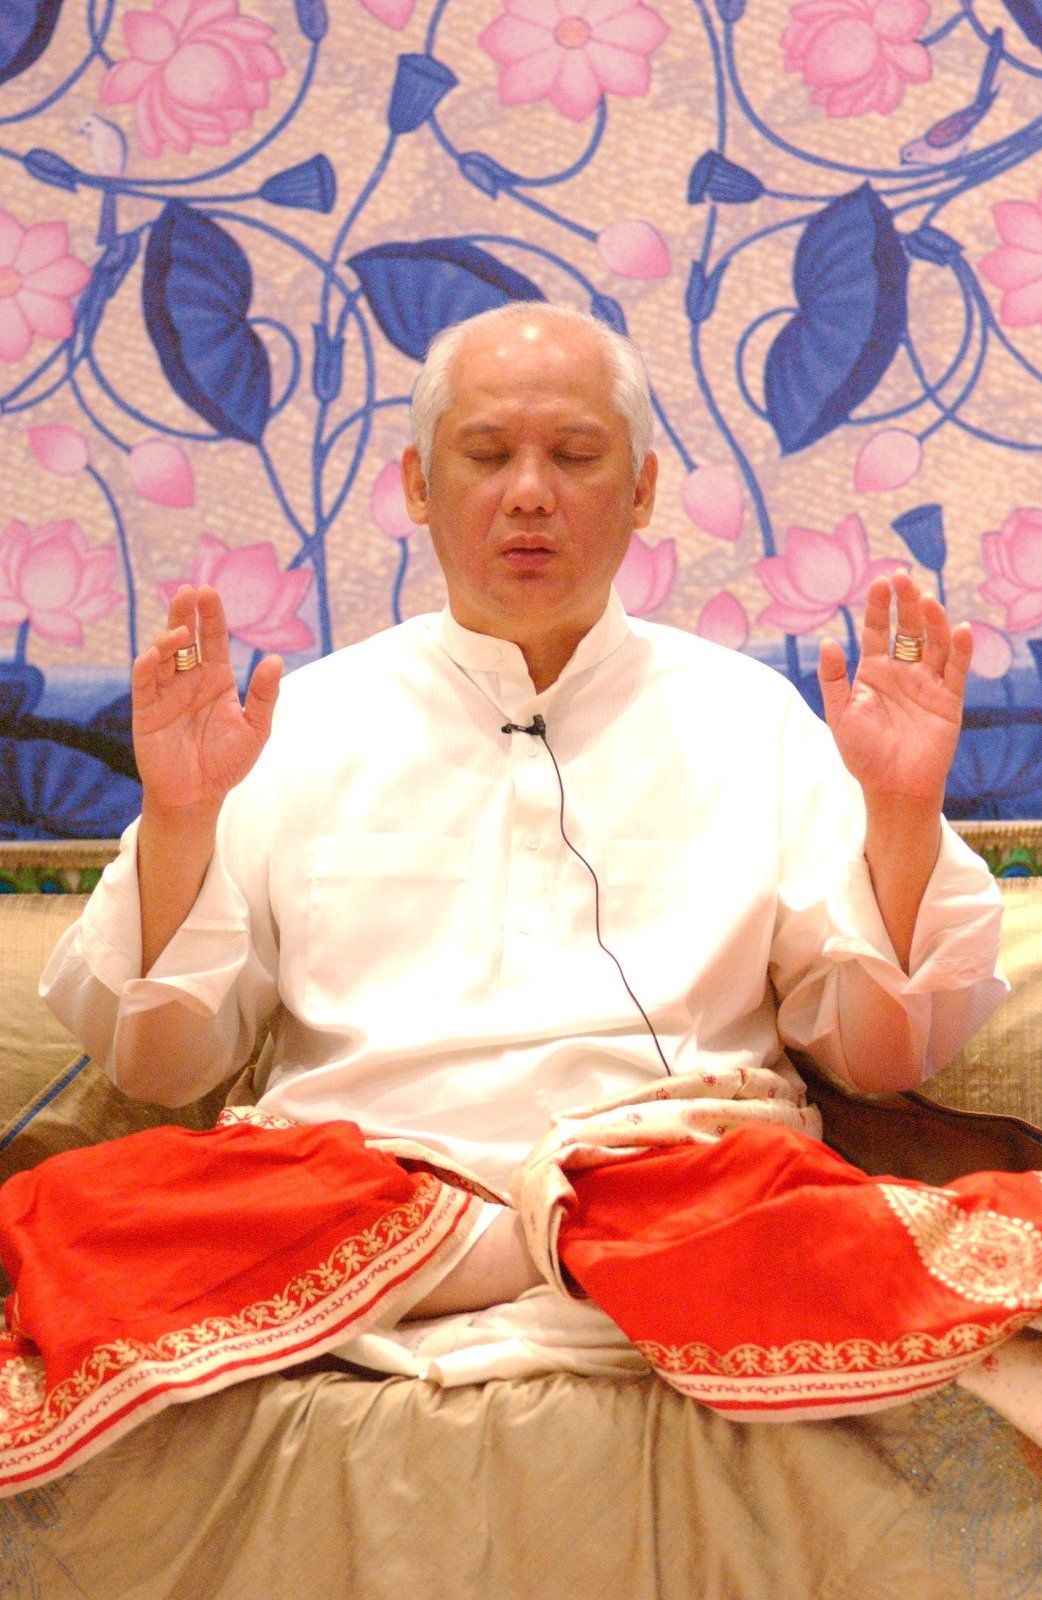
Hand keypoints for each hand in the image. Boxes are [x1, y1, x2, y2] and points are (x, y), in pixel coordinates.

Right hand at [131, 585, 281, 815]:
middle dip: (185, 614)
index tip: (209, 591)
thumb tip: (275, 661)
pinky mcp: (146, 710)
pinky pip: (144, 682)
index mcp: (215, 680)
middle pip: (185, 639)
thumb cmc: (226, 763)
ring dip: (167, 639)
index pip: (213, 640)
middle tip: (189, 591)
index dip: (211, 616)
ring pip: (162, 655)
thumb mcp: (255, 729)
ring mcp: (165, 693)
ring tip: (180, 632)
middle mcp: (188, 681)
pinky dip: (147, 666)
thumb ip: (263, 696)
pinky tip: (155, 655)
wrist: (198, 796)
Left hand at [817, 571, 971, 808]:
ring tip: (928, 600)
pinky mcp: (949, 699)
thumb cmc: (862, 753)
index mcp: (874, 672)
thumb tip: (827, 641)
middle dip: (905, 604)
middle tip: (902, 577)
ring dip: (933, 621)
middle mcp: (902, 672)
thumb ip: (833, 679)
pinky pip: (956, 670)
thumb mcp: (840, 714)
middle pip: (907, 629)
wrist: (892, 787)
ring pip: (934, 643)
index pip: (876, 631)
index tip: (880, 582)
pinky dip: (960, 649)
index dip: (878, 607)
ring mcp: (927, 683)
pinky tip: (960, 628)